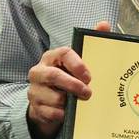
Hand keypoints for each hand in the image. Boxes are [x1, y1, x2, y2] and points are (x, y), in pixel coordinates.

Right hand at [26, 20, 110, 138]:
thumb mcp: (77, 63)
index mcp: (52, 57)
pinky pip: (50, 113)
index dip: (77, 64)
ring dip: (69, 103)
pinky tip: (68, 113)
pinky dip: (62, 114)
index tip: (89, 76)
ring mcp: (35, 89)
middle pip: (53, 76)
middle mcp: (39, 71)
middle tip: (88, 93)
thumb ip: (90, 44)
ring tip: (77, 104)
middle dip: (73, 85)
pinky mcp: (35, 106)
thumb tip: (104, 24)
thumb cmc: (66, 78)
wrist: (47, 102)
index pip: (63, 53)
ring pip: (53, 97)